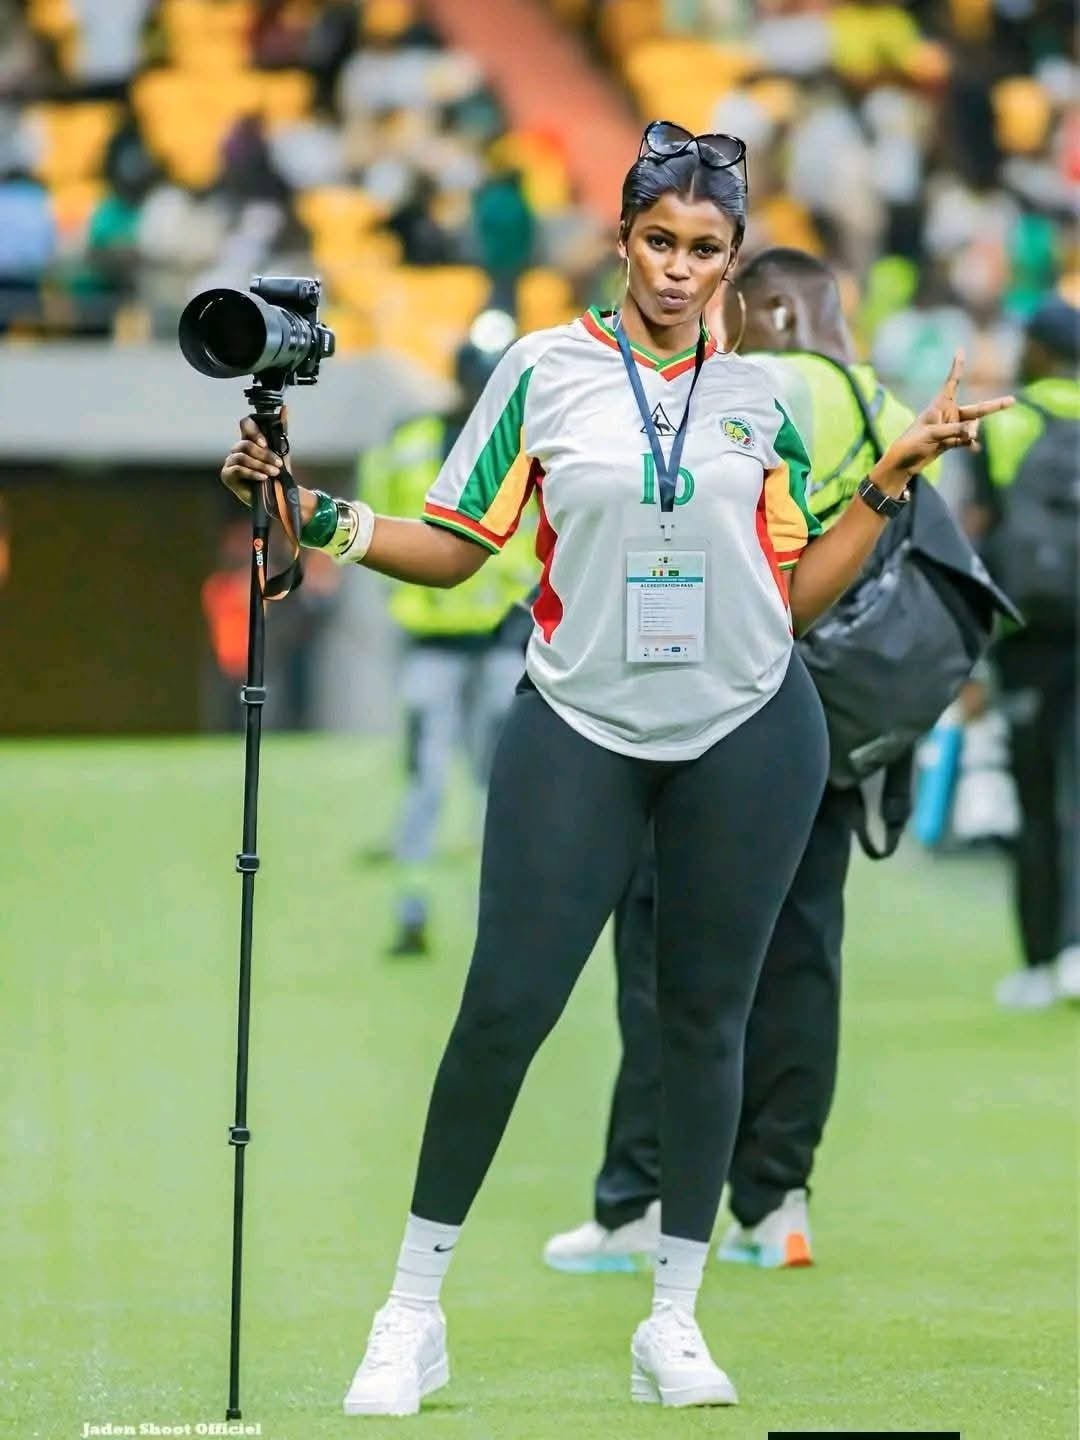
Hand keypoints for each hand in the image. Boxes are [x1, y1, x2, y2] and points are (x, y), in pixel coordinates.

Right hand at [220, 409, 285, 505]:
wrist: (279, 495)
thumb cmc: (278, 472)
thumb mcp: (282, 449)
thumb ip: (282, 429)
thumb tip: (285, 408)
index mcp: (249, 440)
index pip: (245, 424)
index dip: (254, 431)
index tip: (265, 443)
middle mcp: (237, 449)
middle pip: (246, 443)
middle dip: (264, 455)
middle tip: (277, 464)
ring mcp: (230, 462)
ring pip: (243, 457)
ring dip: (261, 465)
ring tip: (273, 472)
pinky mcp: (227, 475)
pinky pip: (239, 469)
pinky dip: (253, 473)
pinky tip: (263, 477)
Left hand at [872, 352, 1013, 494]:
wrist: (903, 463)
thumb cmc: (912, 443)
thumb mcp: (932, 434)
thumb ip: (955, 432)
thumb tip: (974, 432)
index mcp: (940, 405)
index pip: (952, 382)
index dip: (957, 367)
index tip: (960, 350)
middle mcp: (948, 414)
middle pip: (976, 409)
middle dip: (994, 406)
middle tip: (1012, 400)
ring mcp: (951, 428)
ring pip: (972, 428)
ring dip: (971, 434)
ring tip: (966, 439)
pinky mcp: (951, 442)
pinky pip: (967, 441)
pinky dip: (970, 445)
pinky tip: (974, 449)